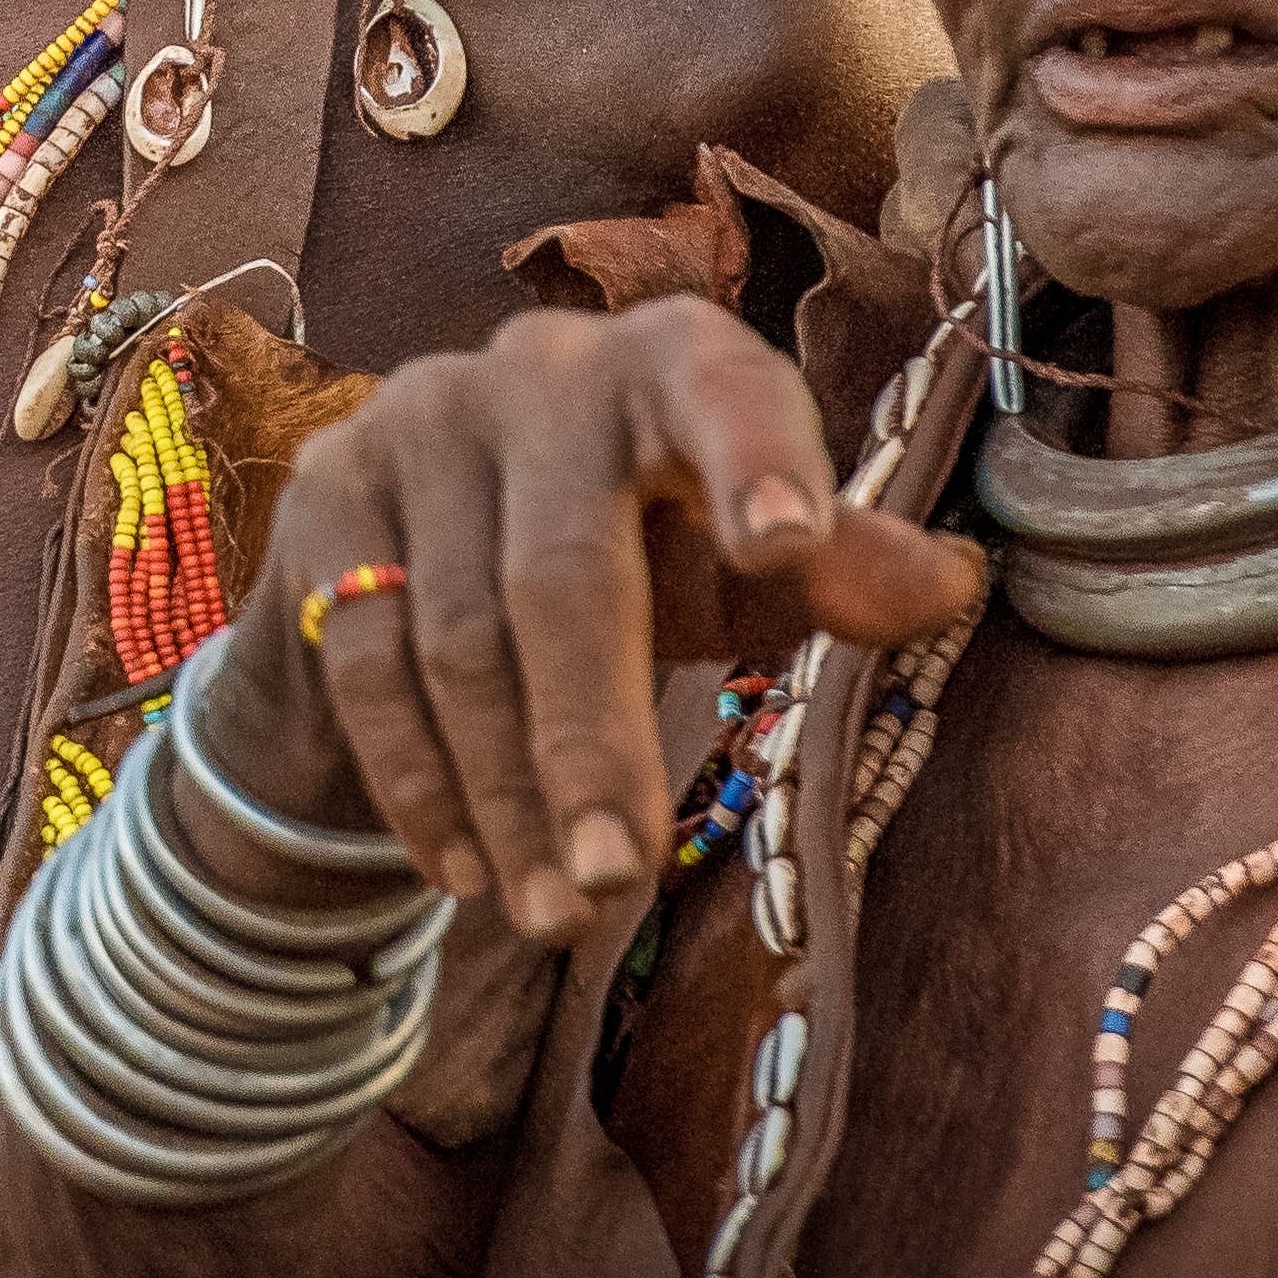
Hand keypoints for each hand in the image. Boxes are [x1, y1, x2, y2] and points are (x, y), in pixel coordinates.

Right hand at [192, 297, 982, 948]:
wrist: (437, 523)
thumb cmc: (645, 543)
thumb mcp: (745, 567)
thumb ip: (838, 576)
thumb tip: (949, 584)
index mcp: (674, 362)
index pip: (724, 390)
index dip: (758, 460)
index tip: (786, 546)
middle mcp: (539, 366)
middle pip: (561, 572)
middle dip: (590, 745)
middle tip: (619, 884)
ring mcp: (416, 421)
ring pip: (455, 636)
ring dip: (506, 796)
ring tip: (559, 915)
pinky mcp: (328, 494)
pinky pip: (365, 659)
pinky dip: (418, 781)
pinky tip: (464, 873)